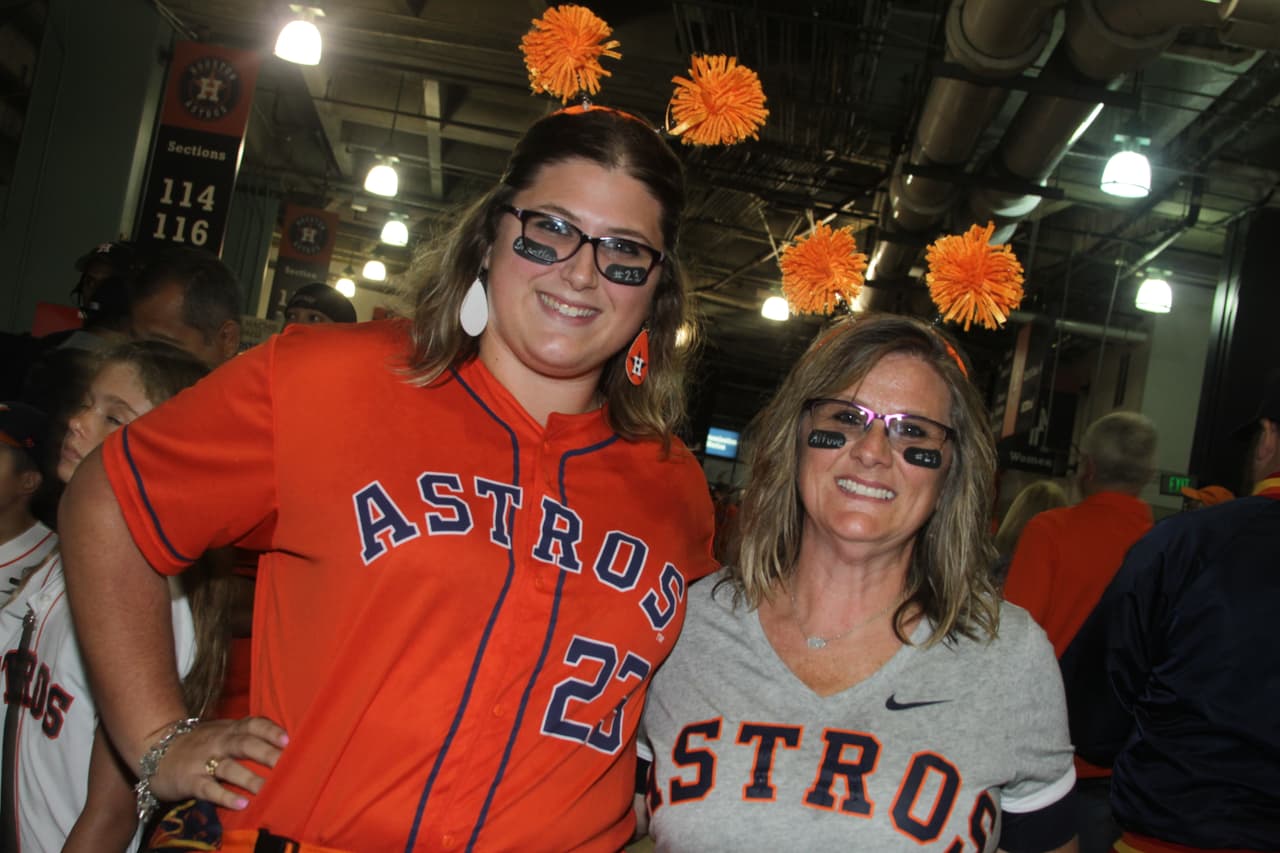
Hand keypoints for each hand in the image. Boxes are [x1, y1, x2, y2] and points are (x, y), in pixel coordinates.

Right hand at [147, 716, 288, 809]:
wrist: (157, 749)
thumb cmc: (201, 743)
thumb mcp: (222, 732)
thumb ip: (247, 735)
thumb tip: (284, 744)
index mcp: (230, 729)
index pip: (252, 724)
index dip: (270, 730)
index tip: (288, 740)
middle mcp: (218, 742)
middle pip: (244, 744)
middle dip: (266, 754)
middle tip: (286, 765)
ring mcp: (203, 761)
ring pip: (229, 767)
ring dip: (249, 779)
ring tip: (267, 789)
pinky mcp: (190, 781)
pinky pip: (208, 789)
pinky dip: (225, 796)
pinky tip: (241, 805)